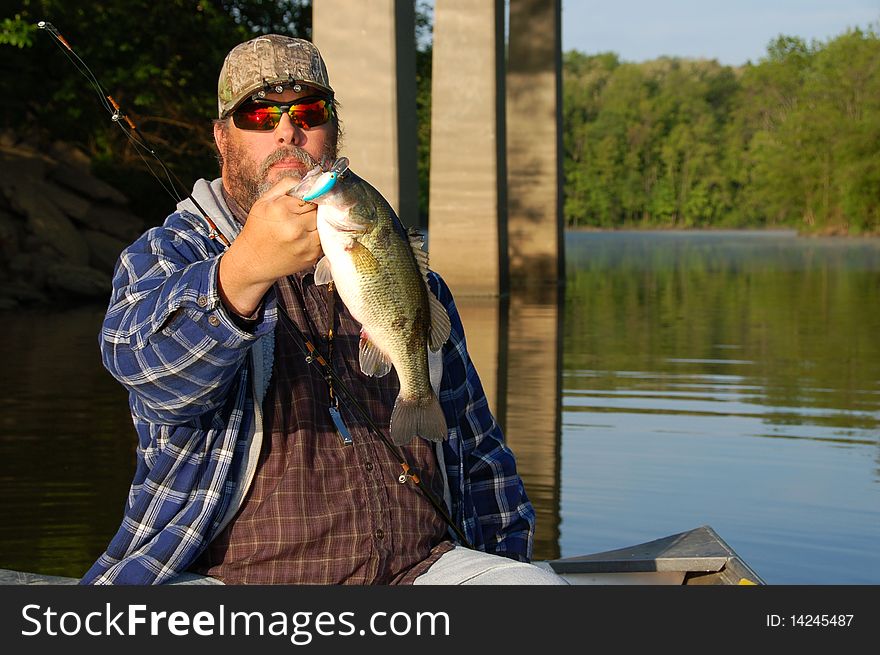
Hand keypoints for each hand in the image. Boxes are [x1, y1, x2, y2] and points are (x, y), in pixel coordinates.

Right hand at [218, 179, 322, 315]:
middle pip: (322, 209)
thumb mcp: (264, 201)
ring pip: (327, 224)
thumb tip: (312, 178)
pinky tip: (306, 235)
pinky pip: (325, 239)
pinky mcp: (312, 256)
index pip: (314, 194)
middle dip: (318, 207)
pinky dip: (320, 235)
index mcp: (282, 210)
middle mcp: (296, 228)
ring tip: (306, 223)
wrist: (251, 261)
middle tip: (307, 210)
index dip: (315, 193)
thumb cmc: (257, 229)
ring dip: (320, 222)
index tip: (316, 193)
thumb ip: (287, 185)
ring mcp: (306, 245)